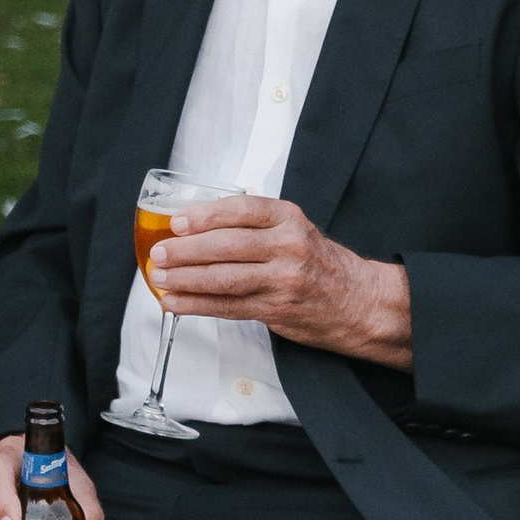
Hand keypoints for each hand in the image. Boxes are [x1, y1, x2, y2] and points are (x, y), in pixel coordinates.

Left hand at [149, 192, 411, 366]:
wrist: (360, 302)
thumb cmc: (319, 263)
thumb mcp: (294, 229)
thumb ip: (254, 225)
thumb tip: (195, 225)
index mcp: (289, 219)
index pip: (241, 211)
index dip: (205, 215)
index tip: (177, 221)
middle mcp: (288, 246)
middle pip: (227, 246)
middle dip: (186, 250)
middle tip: (159, 252)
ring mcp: (283, 280)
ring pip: (224, 278)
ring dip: (186, 280)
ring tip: (160, 278)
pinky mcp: (277, 309)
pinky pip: (229, 306)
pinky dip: (197, 305)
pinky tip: (176, 303)